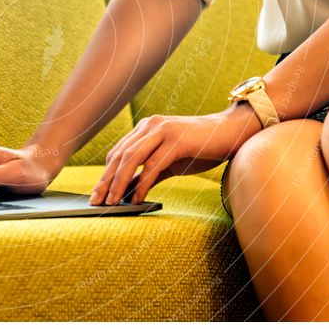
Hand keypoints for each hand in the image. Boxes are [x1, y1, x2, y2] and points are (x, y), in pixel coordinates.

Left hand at [90, 103, 261, 205]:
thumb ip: (149, 173)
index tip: (97, 194)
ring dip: (119, 183)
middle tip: (97, 202)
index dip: (105, 174)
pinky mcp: (176, 141)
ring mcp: (163, 131)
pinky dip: (142, 184)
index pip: (118, 152)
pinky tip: (137, 199)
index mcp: (146, 128)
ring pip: (131, 159)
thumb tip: (128, 193)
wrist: (231, 133)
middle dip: (106, 181)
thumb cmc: (200, 149)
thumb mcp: (169, 161)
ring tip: (112, 203)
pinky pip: (152, 165)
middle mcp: (151, 126)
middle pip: (119, 155)